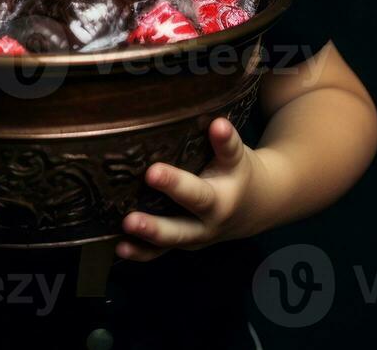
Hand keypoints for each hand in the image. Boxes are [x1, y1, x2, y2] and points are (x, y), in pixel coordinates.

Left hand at [117, 117, 274, 260]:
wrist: (257, 206)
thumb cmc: (238, 173)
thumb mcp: (237, 158)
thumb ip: (226, 143)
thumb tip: (217, 123)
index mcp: (221, 200)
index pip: (197, 192)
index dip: (175, 182)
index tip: (152, 172)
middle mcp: (208, 224)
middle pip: (180, 226)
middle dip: (155, 225)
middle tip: (130, 220)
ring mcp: (194, 237)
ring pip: (169, 242)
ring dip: (144, 240)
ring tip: (121, 234)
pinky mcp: (183, 243)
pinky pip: (161, 252)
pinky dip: (141, 252)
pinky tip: (119, 248)